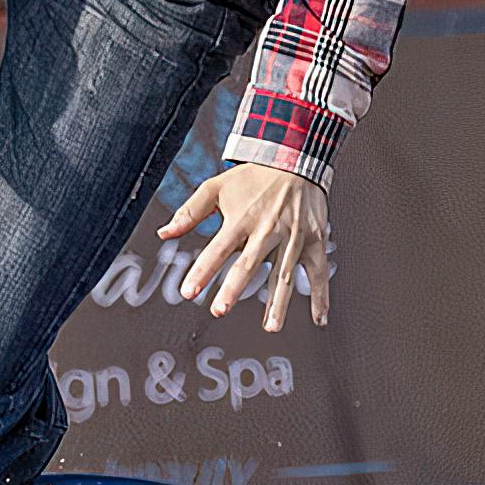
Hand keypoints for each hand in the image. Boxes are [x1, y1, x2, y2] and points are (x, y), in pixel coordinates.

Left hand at [158, 162, 332, 329]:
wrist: (295, 159)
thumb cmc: (254, 176)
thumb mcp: (216, 187)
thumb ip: (189, 212)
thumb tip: (163, 233)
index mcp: (242, 218)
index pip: (217, 249)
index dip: (202, 270)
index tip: (188, 291)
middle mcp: (268, 229)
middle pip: (248, 264)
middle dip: (233, 288)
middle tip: (220, 309)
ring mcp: (294, 236)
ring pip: (285, 274)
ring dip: (278, 302)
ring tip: (270, 325)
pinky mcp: (315, 240)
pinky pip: (319, 272)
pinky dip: (321, 295)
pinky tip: (318, 318)